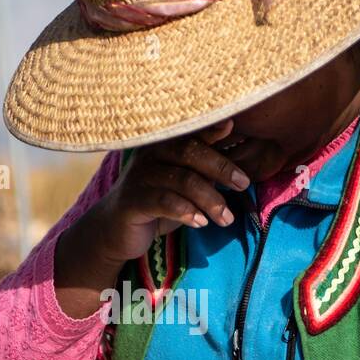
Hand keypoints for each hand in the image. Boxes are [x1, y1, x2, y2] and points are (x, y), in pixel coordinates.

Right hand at [91, 118, 250, 263]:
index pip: (192, 132)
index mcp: (163, 145)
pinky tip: (200, 223)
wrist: (116, 230)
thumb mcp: (184, 186)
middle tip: (243, 185)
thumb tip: (241, 167)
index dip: (213, 128)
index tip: (234, 128)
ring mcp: (139, 176)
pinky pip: (164, 202)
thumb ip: (206, 172)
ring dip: (210, 200)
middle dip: (221, 168)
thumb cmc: (158, 205)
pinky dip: (187, 212)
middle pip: (190, 151)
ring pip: (182, 180)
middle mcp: (149, 154)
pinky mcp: (132, 201)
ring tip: (226, 219)